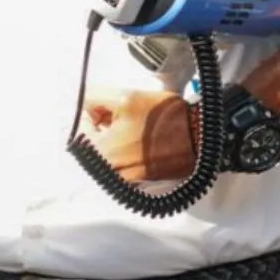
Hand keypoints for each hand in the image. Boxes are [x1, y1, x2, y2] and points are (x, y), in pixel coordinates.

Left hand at [81, 89, 198, 181]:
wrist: (202, 138)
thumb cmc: (166, 118)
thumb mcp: (126, 96)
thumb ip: (95, 97)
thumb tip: (81, 101)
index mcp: (99, 152)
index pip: (77, 128)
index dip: (92, 112)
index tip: (109, 107)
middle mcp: (107, 171)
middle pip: (90, 141)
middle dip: (102, 124)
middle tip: (124, 114)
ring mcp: (122, 180)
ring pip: (105, 152)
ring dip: (114, 136)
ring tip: (135, 126)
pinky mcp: (137, 182)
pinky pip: (120, 162)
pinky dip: (126, 149)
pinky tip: (141, 139)